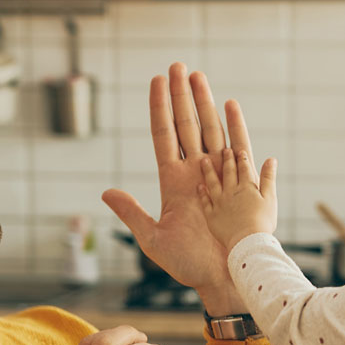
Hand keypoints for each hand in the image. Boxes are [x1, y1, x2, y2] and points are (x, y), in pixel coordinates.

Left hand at [102, 63, 253, 314]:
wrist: (221, 278)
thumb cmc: (187, 264)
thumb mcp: (153, 238)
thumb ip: (132, 213)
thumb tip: (107, 192)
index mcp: (173, 182)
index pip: (163, 135)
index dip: (160, 108)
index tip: (157, 81)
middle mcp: (195, 173)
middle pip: (186, 124)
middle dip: (181, 95)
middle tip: (178, 66)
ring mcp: (217, 175)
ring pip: (208, 129)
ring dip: (203, 102)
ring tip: (197, 74)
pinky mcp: (237, 183)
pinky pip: (236, 148)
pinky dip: (233, 125)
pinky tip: (229, 104)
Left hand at [199, 148, 277, 249]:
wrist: (248, 242)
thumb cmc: (263, 222)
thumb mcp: (270, 198)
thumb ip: (269, 178)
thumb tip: (271, 159)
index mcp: (247, 187)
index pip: (244, 168)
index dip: (242, 158)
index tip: (239, 151)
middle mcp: (231, 192)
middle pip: (228, 172)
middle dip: (227, 160)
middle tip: (224, 150)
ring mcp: (220, 203)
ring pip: (213, 183)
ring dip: (208, 171)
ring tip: (204, 160)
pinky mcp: (212, 216)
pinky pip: (205, 202)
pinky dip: (202, 193)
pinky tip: (199, 186)